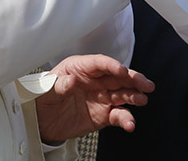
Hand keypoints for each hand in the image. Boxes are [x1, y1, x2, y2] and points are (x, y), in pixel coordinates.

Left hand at [35, 54, 154, 143]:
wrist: (41, 120)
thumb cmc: (43, 96)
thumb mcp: (45, 89)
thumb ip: (58, 85)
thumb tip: (71, 81)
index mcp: (80, 68)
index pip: (99, 63)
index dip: (111, 66)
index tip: (122, 70)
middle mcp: (94, 81)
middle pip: (117, 77)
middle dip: (133, 79)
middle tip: (146, 84)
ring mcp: (101, 97)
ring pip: (122, 94)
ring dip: (134, 97)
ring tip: (142, 100)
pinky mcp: (103, 114)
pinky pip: (118, 115)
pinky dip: (125, 119)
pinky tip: (130, 123)